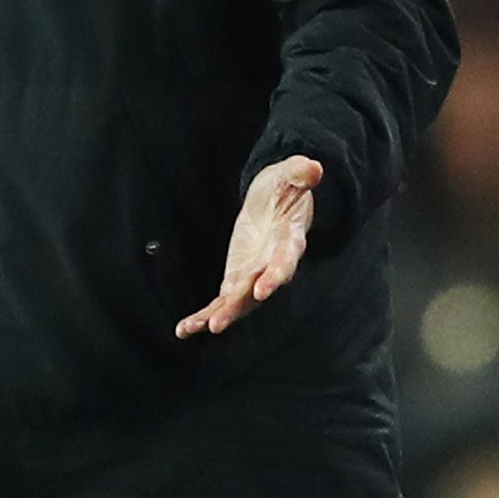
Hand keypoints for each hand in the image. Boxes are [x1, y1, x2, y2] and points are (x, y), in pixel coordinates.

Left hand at [175, 156, 321, 338]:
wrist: (276, 200)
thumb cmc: (285, 187)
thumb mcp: (291, 174)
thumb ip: (300, 173)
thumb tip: (314, 168)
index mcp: (289, 242)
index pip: (284, 262)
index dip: (275, 276)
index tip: (263, 289)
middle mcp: (272, 265)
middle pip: (257, 290)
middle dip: (237, 305)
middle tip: (218, 322)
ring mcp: (254, 275)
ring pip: (238, 302)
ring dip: (219, 315)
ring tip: (197, 328)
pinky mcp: (237, 278)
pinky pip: (221, 301)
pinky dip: (203, 316)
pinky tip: (184, 329)